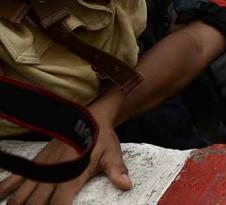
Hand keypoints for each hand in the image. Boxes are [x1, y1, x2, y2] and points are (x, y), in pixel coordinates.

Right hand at [0, 116, 130, 204]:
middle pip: (35, 203)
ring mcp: (41, 167)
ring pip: (21, 194)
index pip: (60, 202)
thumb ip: (117, 171)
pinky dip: (6, 188)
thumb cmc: (102, 137)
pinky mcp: (36, 161)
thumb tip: (127, 185)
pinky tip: (1, 198)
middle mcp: (53, 172)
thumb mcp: (113, 153)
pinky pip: (16, 177)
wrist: (90, 115)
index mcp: (72, 173)